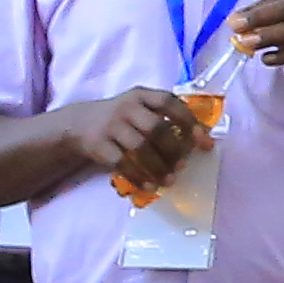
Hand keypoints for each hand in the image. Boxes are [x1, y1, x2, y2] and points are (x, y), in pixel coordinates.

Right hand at [69, 81, 208, 191]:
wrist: (79, 124)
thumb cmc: (122, 119)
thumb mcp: (140, 108)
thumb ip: (166, 118)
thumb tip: (202, 139)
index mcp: (142, 96)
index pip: (168, 102)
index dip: (189, 120)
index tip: (204, 141)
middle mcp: (126, 108)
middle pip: (156, 127)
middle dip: (173, 149)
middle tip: (183, 165)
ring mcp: (111, 126)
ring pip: (139, 147)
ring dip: (158, 167)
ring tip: (169, 180)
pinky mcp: (99, 145)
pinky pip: (121, 163)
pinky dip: (138, 177)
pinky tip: (150, 186)